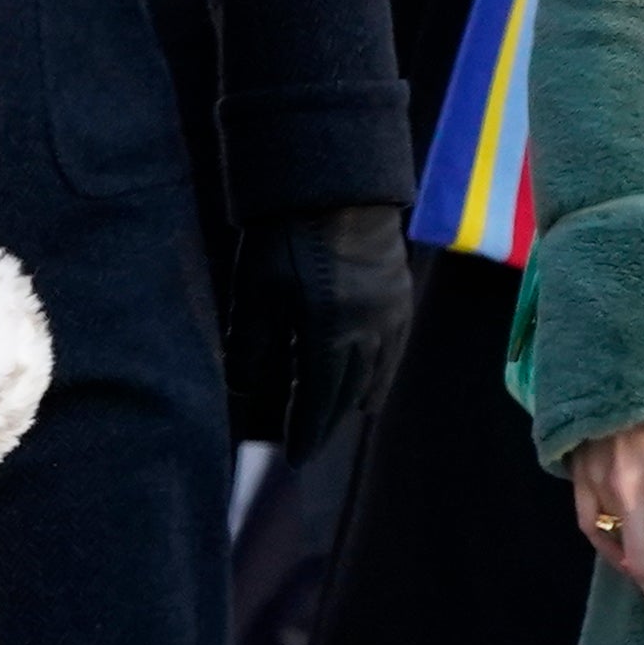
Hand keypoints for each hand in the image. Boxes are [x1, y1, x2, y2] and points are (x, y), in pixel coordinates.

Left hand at [227, 203, 408, 449]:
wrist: (336, 185)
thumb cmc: (284, 237)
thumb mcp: (254, 291)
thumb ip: (249, 345)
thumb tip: (243, 388)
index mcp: (328, 334)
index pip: (317, 400)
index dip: (306, 432)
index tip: (295, 459)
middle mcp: (367, 332)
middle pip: (348, 392)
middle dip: (328, 422)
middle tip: (312, 444)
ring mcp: (390, 314)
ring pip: (377, 373)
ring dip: (358, 400)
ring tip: (345, 419)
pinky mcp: (401, 295)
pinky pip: (396, 349)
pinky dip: (384, 373)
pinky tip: (375, 384)